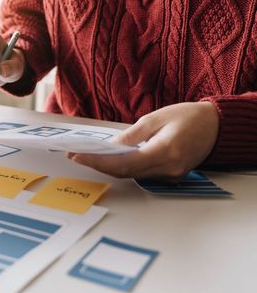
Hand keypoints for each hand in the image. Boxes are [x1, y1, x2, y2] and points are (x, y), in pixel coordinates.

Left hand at [68, 102, 219, 180]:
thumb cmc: (188, 116)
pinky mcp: (171, 175)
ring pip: (132, 175)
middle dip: (98, 165)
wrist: (217, 126)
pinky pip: (142, 173)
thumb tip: (110, 148)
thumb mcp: (155, 118)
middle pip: (125, 172)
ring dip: (109, 167)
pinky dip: (124, 167)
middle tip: (76, 156)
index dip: (99, 162)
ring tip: (86, 156)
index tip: (79, 157)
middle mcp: (169, 168)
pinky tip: (108, 159)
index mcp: (165, 151)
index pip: (125, 163)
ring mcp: (171, 175)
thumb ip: (131, 135)